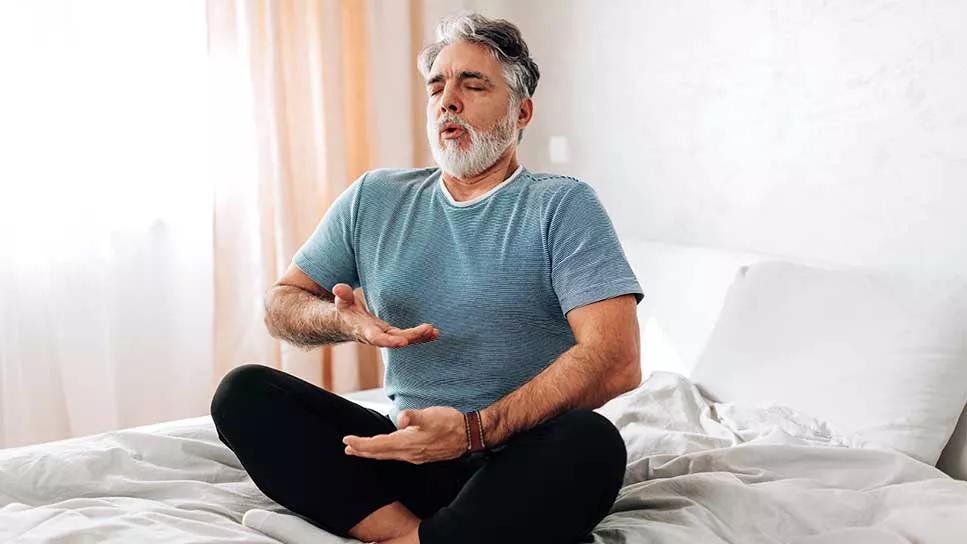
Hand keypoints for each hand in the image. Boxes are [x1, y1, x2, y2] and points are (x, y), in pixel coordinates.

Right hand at [331, 283, 438, 347]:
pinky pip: (410, 337)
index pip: (376, 338)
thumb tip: (338, 287)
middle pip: (396, 339)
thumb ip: (342, 295)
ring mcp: (387, 336)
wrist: (347, 325)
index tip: (401, 342)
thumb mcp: (342, 302)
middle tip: (427, 330)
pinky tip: (435, 333)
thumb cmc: (346, 311)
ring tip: (434, 332)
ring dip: (420, 337)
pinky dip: (422, 336)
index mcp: (365, 331)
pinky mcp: (394, 334)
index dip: (389, 340)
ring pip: (405, 339)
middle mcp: (378, 336)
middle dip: (412, 337)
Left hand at [342, 406, 467, 463]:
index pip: (377, 445)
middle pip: (379, 453)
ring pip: (387, 456)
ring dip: (372, 453)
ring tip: (361, 450)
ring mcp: (414, 456)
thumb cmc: (450, 423)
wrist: (468, 436)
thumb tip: (400, 417)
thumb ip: (414, 416)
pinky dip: (385, 453)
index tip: (346, 441)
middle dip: (362, 451)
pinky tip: (387, 450)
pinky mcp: (420, 455)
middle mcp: (408, 453)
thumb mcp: (431, 415)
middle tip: (347, 448)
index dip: (361, 444)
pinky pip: (396, 456)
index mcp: (407, 443)